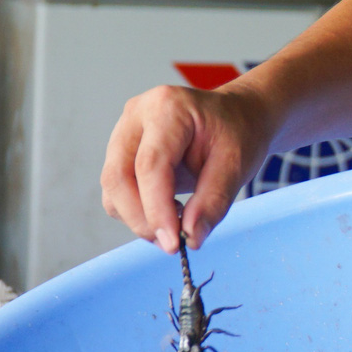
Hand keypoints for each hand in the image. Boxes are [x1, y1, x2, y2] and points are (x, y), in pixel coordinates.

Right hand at [100, 84, 276, 252]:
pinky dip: (136, 211)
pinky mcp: (121, 151)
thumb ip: (213, 201)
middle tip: (173, 243)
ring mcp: (124, 131)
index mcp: (168, 108)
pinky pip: (116, 190)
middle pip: (118, 176)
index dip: (157, 209)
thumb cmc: (238, 133)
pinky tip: (167, 211)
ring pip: (112, 187)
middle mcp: (137, 115)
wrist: (238, 116)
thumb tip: (190, 237)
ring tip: (177, 224)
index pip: (150, 165)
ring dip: (138, 218)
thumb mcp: (237, 165)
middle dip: (142, 218)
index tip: (173, 243)